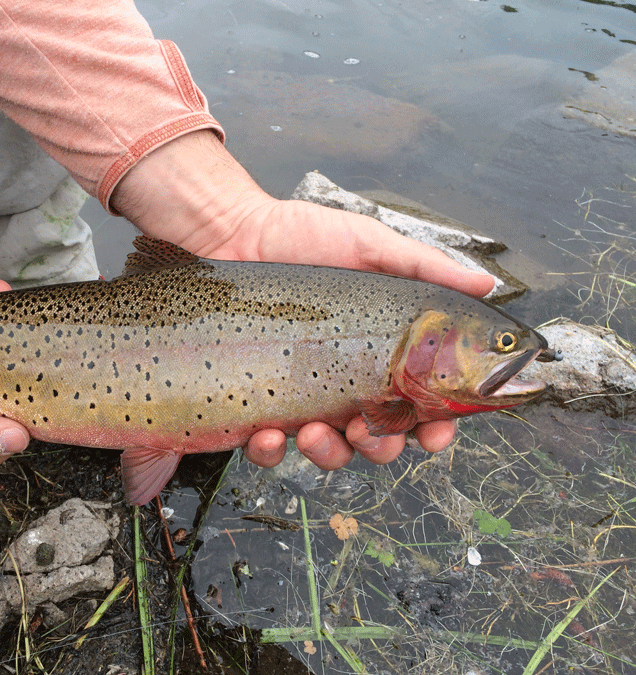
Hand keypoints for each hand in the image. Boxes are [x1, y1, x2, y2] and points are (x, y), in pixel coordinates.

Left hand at [112, 130, 493, 470]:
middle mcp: (345, 380)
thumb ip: (425, 268)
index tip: (438, 430)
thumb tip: (486, 284)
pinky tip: (268, 434)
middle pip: (380, 438)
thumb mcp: (368, 245)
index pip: (421, 402)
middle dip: (383, 447)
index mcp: (381, 352)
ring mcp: (300, 394)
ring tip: (316, 433)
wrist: (231, 231)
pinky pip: (268, 447)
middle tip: (372, 433)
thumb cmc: (300, 236)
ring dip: (330, 454)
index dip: (436, 425)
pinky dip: (270, 451)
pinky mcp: (255, 401)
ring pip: (328, 451)